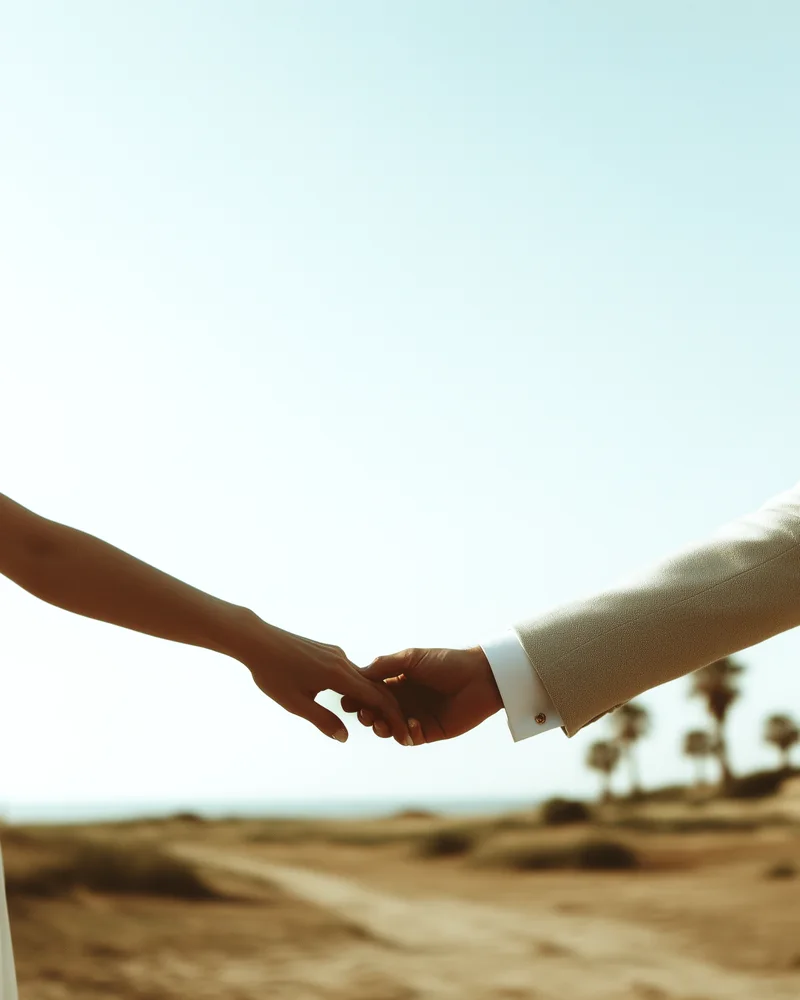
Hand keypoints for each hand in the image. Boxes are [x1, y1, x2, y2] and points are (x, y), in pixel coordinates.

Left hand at [232, 612, 412, 744]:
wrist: (257, 640)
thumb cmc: (272, 673)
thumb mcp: (296, 703)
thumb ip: (323, 720)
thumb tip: (345, 736)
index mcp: (338, 674)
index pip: (376, 697)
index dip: (392, 717)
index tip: (403, 735)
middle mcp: (342, 661)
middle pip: (376, 687)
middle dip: (389, 709)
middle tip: (399, 731)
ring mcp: (336, 653)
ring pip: (363, 678)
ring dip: (373, 698)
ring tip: (378, 719)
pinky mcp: (328, 651)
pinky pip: (351, 671)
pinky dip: (359, 687)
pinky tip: (355, 700)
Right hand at [340, 646, 502, 744]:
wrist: (480, 677)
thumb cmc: (447, 662)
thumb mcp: (411, 659)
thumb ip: (385, 665)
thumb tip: (358, 672)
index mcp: (398, 681)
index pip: (371, 691)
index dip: (359, 696)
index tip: (348, 699)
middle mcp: (405, 700)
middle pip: (377, 712)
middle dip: (367, 714)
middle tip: (363, 713)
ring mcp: (416, 716)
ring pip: (390, 728)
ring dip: (382, 727)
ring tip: (380, 723)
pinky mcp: (430, 731)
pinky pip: (410, 738)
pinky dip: (406, 733)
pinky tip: (412, 724)